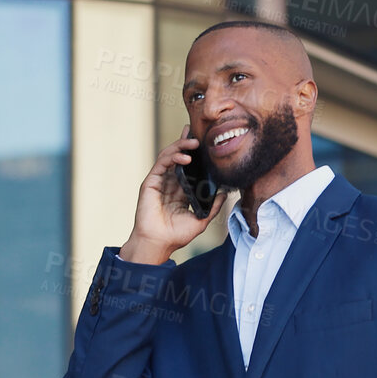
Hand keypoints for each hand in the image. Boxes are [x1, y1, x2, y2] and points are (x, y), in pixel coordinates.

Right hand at [120, 124, 230, 264]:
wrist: (159, 243)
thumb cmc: (176, 235)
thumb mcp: (201, 219)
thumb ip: (213, 207)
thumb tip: (225, 194)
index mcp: (179, 190)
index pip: (188, 167)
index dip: (193, 153)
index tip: (202, 141)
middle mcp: (169, 183)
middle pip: (177, 157)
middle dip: (186, 142)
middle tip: (198, 134)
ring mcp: (159, 182)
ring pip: (169, 156)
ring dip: (181, 146)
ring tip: (194, 142)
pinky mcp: (150, 182)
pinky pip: (161, 163)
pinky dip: (173, 157)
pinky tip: (185, 157)